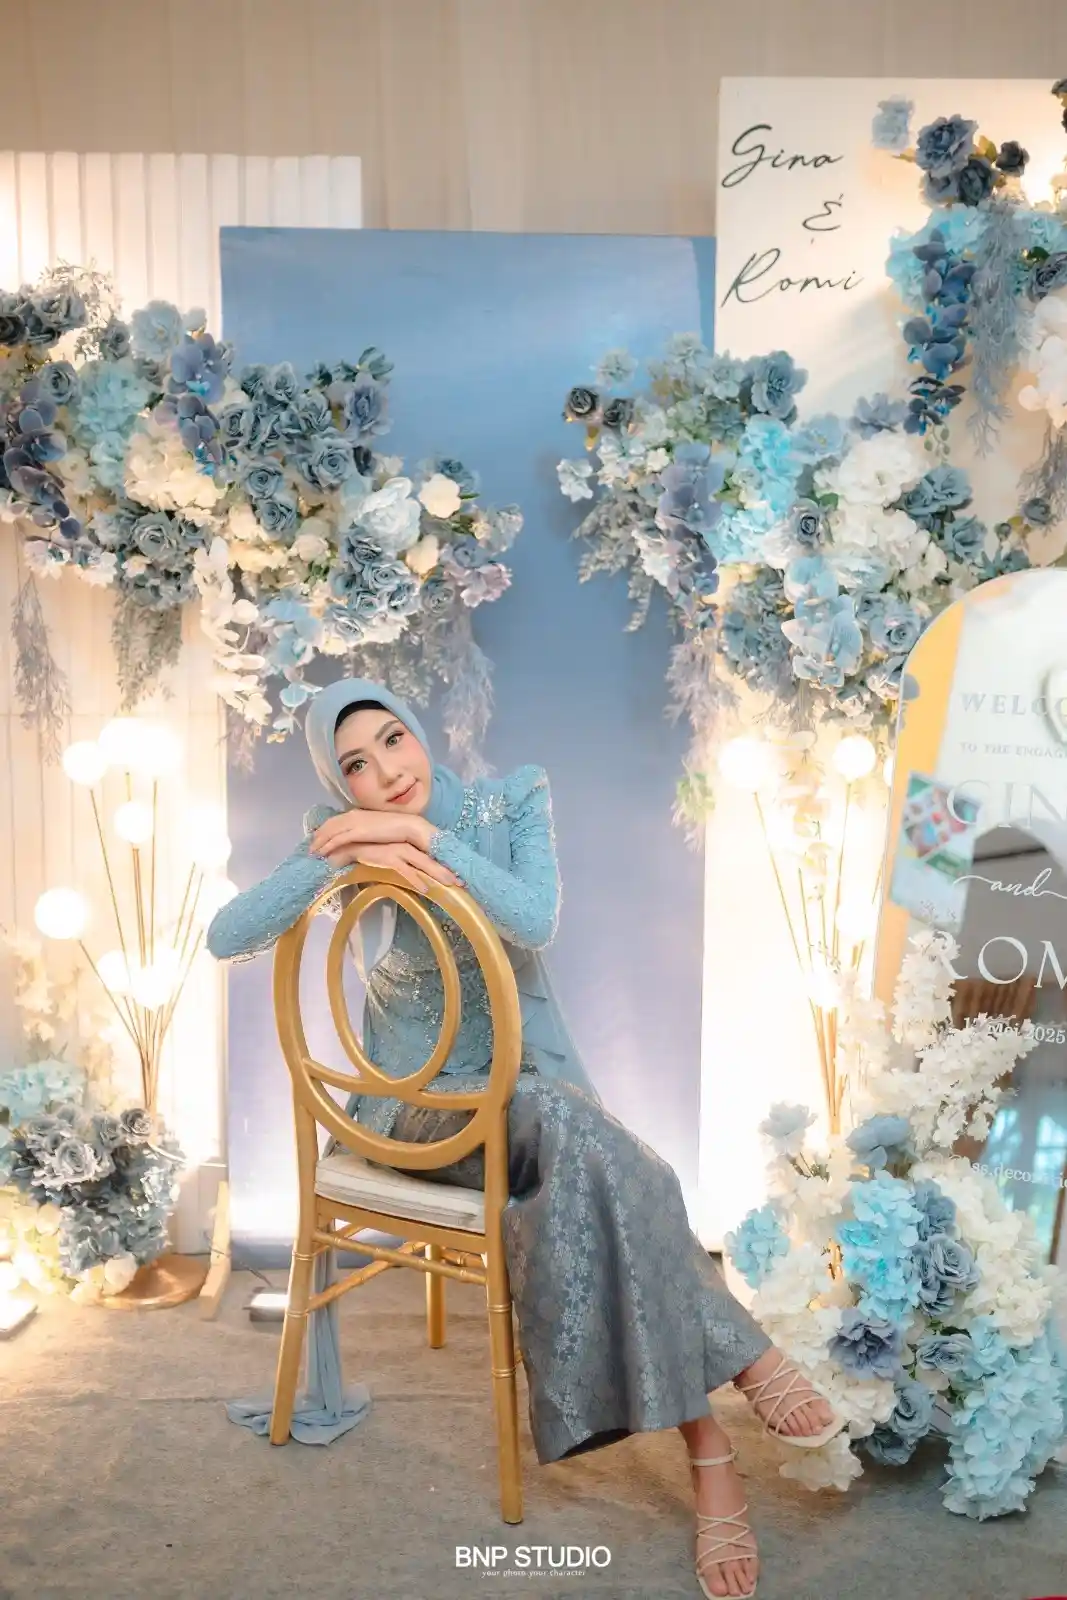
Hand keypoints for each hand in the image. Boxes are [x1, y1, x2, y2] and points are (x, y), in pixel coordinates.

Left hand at [310, 809, 435, 858]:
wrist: (407, 826)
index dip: (324, 829)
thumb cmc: (395, 828)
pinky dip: (327, 846)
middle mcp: (352, 815)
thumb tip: (359, 837)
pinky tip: (321, 853)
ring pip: (330, 832)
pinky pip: (337, 839)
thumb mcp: (376, 827)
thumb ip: (365, 829)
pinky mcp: (356, 832)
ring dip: (319, 842)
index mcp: (356, 813)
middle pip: (329, 825)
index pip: (335, 820)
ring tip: (312, 853)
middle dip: (318, 836)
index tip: (317, 838)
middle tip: (309, 847)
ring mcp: (353, 823)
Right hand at [324, 840, 459, 894]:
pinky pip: (406, 870)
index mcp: (408, 844)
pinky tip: (424, 888)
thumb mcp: (390, 857)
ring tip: (450, 885)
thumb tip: (416, 875)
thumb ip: (403, 863)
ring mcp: (398, 850)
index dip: (445, 865)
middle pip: (432, 859)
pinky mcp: (389, 857)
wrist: (350, 844)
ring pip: (423, 863)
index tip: (459, 875)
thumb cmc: (371, 851)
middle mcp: (407, 845)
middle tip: (462, 882)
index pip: (430, 855)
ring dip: (437, 873)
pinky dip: (415, 879)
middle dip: (447, 870)